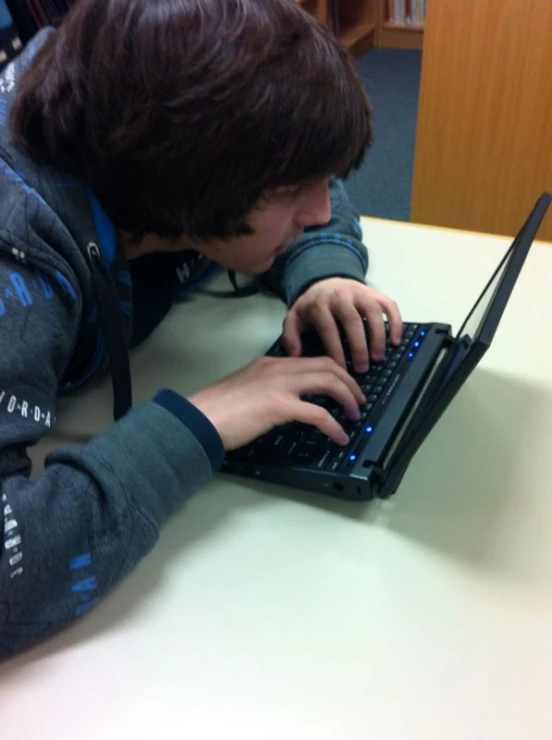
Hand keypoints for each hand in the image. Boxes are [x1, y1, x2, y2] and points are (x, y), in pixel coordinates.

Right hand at [188, 356, 365, 450]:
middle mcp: (278, 368)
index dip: (335, 372)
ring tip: (355, 414)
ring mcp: (279, 385)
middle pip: (328, 366)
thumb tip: (287, 403)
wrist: (199, 417)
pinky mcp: (279, 405)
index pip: (313, 360)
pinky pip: (318, 413)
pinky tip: (340, 436)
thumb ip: (268, 389)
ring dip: (348, 398)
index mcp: (271, 363)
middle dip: (349, 382)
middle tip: (358, 400)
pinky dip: (334, 425)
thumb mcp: (246, 389)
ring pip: (328, 382)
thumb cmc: (217, 410)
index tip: (345, 386)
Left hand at [282, 278, 402, 372]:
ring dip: (378, 336)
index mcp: (320, 304)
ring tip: (378, 357)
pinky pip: (389, 305)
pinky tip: (396, 341)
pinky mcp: (375, 293)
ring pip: (373, 312)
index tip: (341, 369)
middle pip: (353, 321)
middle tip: (362, 368)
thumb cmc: (312, 307)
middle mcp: (341, 296)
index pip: (329, 328)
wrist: (325, 281)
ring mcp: (360, 293)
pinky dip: (396, 322)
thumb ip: (290, 336)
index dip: (336, 350)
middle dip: (359, 346)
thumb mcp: (294, 319)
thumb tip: (296, 354)